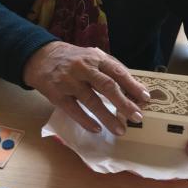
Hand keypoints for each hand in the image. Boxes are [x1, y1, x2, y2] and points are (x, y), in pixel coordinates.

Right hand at [23, 41, 149, 134]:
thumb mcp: (92, 57)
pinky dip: (86, 121)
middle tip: (137, 117)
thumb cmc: (74, 60)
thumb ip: (110, 70)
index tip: (145, 98)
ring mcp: (69, 82)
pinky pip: (74, 110)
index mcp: (96, 58)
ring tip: (120, 130)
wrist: (41, 58)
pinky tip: (97, 129)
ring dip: (108, 117)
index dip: (132, 85)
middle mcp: (83, 68)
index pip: (117, 72)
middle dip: (124, 103)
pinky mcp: (57, 95)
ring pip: (91, 101)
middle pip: (107, 86)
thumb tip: (133, 89)